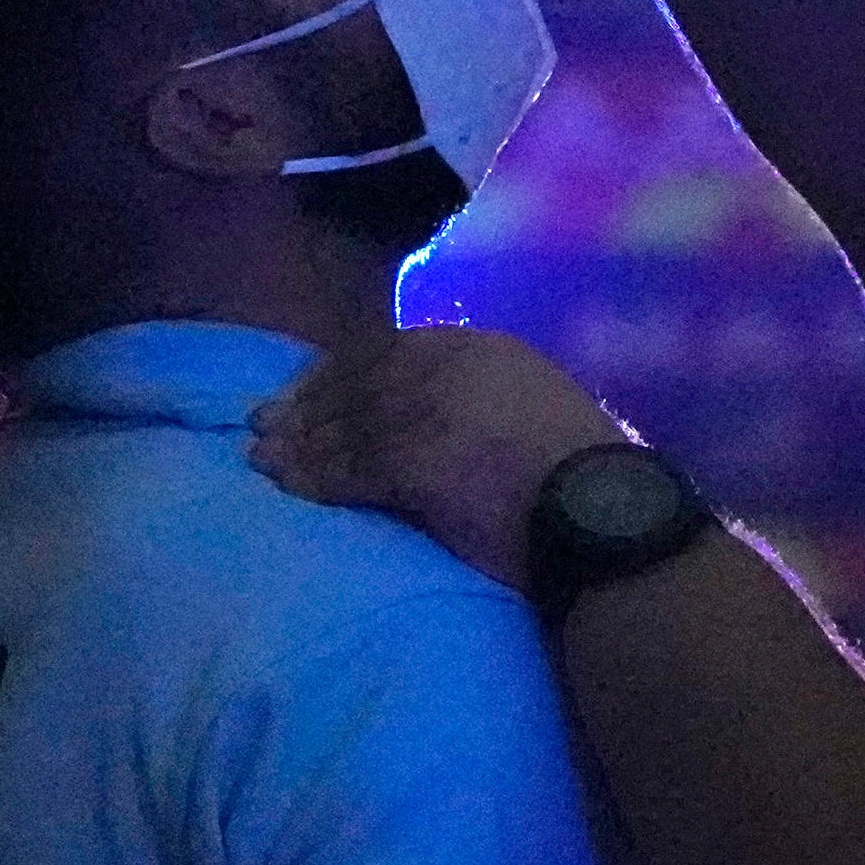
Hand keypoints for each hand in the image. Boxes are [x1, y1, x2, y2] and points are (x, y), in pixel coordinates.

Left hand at [252, 328, 628, 594]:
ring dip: (299, 443)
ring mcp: (431, 406)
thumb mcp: (530, 416)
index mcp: (483, 349)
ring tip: (262, 461)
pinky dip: (313, 477)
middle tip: (262, 424)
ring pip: (346, 422)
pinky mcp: (416, 455)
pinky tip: (287, 488)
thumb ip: (479, 406)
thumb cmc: (581, 483)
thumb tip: (437, 430)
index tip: (308, 391)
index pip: (391, 347)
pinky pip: (349, 465)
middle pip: (358, 379)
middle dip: (307, 403)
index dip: (341, 370)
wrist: (603, 517)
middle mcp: (452, 365)